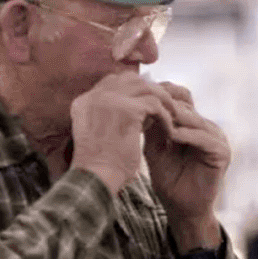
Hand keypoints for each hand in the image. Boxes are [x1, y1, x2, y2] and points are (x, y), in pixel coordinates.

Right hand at [69, 72, 174, 194]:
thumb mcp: (103, 133)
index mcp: (84, 101)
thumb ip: (116, 116)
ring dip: (162, 102)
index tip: (149, 105)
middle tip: (166, 106)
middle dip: (151, 91)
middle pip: (130, 79)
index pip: (113, 82)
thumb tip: (143, 108)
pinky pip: (154, 104)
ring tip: (172, 116)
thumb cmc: (102, 165)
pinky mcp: (126, 109)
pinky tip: (169, 129)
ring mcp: (109, 100)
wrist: (96, 178)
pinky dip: (165, 116)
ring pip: (145, 88)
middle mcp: (94, 96)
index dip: (134, 90)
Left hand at [142, 81, 230, 250]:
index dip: (161, 96)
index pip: (180, 100)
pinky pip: (204, 139)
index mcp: (194, 125)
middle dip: (165, 104)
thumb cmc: (168, 180)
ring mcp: (218, 139)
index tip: (138, 95)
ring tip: (156, 117)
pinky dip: (187, 135)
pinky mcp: (222, 153)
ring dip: (175, 118)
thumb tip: (141, 101)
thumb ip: (153, 126)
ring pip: (195, 120)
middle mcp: (208, 128)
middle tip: (146, 102)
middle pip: (187, 106)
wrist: (181, 208)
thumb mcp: (155, 147)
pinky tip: (171, 135)